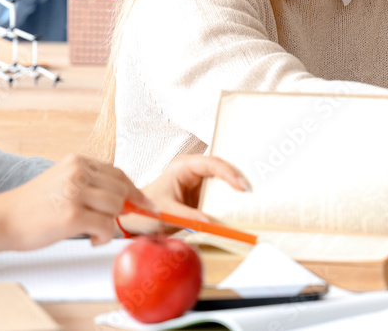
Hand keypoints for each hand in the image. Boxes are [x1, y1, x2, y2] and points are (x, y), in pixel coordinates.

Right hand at [0, 155, 148, 249]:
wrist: (2, 219)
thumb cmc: (33, 206)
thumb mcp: (63, 182)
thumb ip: (91, 185)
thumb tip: (126, 200)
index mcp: (78, 162)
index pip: (118, 174)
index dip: (134, 191)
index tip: (146, 204)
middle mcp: (78, 173)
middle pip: (122, 189)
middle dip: (124, 209)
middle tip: (113, 222)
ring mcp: (75, 193)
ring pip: (117, 207)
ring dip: (111, 224)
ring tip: (95, 231)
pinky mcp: (72, 215)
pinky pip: (107, 226)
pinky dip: (104, 237)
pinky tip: (92, 240)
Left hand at [123, 155, 250, 233]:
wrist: (134, 219)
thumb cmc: (145, 211)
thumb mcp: (167, 214)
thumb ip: (189, 217)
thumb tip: (210, 223)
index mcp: (183, 167)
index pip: (211, 164)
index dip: (228, 173)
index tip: (240, 186)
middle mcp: (192, 170)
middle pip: (221, 168)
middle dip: (237, 178)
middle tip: (252, 192)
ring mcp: (198, 182)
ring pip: (223, 180)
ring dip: (235, 189)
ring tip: (250, 199)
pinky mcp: (201, 194)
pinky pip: (219, 193)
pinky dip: (229, 199)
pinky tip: (239, 206)